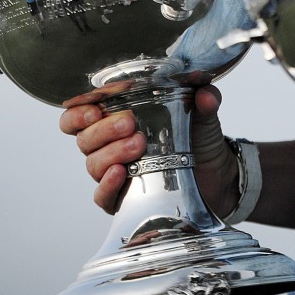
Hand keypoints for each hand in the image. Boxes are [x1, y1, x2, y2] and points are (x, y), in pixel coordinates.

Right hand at [60, 82, 238, 215]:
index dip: (78, 112)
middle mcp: (110, 146)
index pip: (80, 116)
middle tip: (129, 124)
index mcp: (117, 119)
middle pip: (85, 140)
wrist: (215, 173)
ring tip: (138, 145)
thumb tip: (205, 94)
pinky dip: (108, 185)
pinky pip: (103, 197)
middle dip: (103, 130)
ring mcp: (115, 174)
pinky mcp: (124, 200)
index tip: (94, 109)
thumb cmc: (198, 137)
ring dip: (112, 153)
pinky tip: (121, 173)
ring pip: (94, 165)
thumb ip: (204, 97)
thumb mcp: (201, 112)